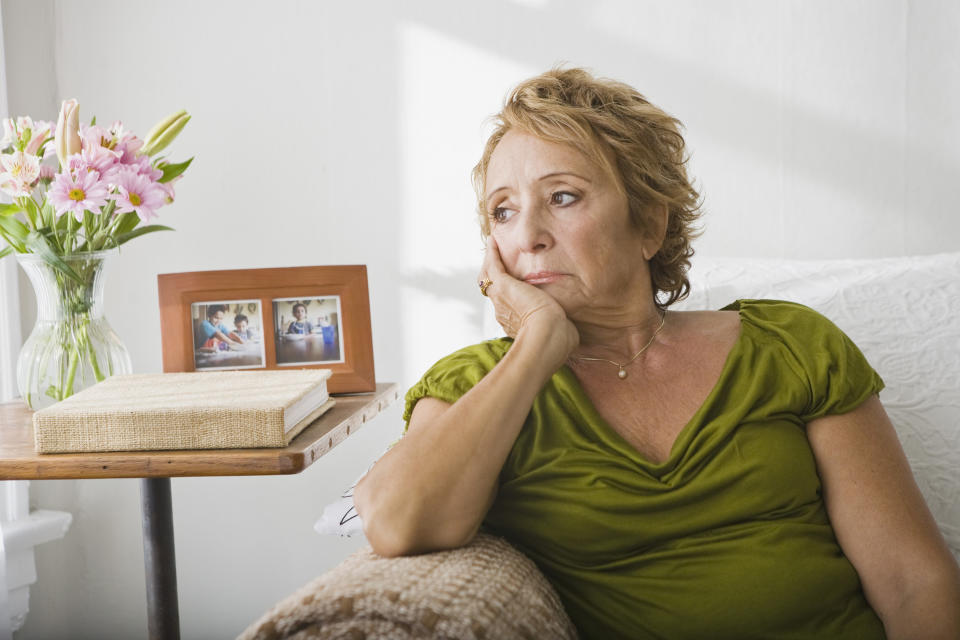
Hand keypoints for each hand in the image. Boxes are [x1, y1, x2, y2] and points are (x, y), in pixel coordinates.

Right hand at [479, 236, 578, 366]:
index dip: (509, 298)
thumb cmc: (557, 342)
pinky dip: (492, 253)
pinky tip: (493, 240)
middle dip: (494, 278)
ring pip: (489, 278)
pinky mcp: (504, 286)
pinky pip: (493, 265)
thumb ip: (563, 328)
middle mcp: (502, 312)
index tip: (514, 291)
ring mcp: (500, 299)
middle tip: (494, 264)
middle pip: (494, 291)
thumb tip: (571, 329)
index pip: (508, 307)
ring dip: (490, 262)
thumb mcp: (560, 333)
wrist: (547, 338)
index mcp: (515, 324)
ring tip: (492, 247)